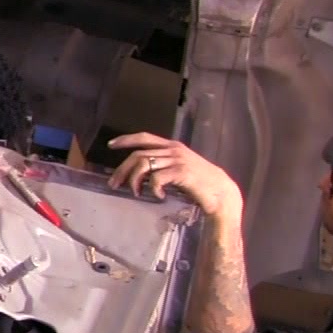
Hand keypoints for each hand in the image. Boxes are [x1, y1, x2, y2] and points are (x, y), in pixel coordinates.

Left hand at [107, 132, 242, 218]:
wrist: (222, 192)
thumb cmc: (199, 183)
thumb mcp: (179, 168)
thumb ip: (163, 164)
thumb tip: (138, 172)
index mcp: (172, 146)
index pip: (144, 137)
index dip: (126, 139)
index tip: (111, 145)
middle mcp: (173, 149)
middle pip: (138, 154)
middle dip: (122, 169)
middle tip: (114, 183)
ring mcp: (177, 160)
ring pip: (143, 165)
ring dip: (134, 181)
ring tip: (136, 192)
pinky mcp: (181, 172)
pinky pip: (156, 178)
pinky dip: (153, 188)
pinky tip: (158, 195)